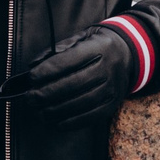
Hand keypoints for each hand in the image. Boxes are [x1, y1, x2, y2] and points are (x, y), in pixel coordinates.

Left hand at [13, 24, 138, 128]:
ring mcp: (112, 88)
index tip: (31, 77)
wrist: (129, 54)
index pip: (68, 61)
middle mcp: (107, 69)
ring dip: (56, 110)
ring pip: (81, 103)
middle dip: (47, 93)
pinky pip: (91, 116)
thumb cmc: (98, 45)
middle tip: (30, 98)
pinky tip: (56, 122)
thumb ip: (58, 49)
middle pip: (73, 84)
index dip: (47, 71)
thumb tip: (35, 64)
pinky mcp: (112, 103)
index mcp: (98, 48)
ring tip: (39, 112)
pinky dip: (72, 122)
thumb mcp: (82, 37)